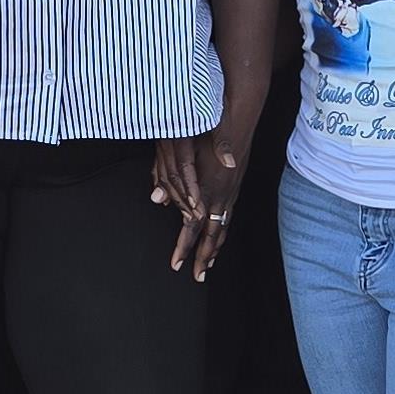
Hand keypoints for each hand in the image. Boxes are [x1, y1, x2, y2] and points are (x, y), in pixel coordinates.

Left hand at [152, 120, 250, 277]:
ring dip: (216, 248)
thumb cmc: (206, 130)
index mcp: (205, 190)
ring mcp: (230, 192)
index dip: (184, 247)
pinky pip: (229, 216)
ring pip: (224, 228)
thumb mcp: (180, 151)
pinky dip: (223, 231)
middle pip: (212, 236)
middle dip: (205, 258)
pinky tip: (220, 234)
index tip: (176, 264)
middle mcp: (220, 195)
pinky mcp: (235, 186)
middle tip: (198, 277)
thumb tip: (156, 197)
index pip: (192, 227)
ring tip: (210, 264)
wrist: (238, 116)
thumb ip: (167, 175)